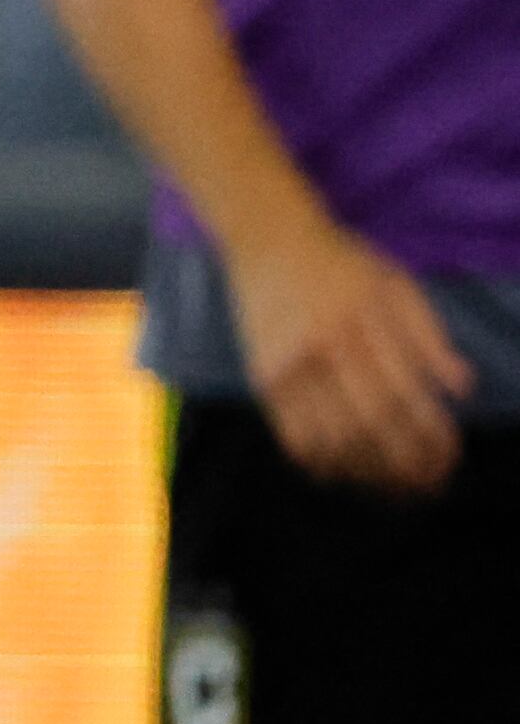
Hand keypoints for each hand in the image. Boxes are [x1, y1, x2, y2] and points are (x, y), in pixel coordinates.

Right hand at [229, 218, 470, 494]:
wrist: (267, 237)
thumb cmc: (343, 260)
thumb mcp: (398, 283)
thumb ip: (431, 335)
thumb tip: (462, 389)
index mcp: (363, 320)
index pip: (405, 395)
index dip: (430, 435)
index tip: (450, 457)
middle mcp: (324, 345)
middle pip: (371, 423)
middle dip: (405, 462)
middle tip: (427, 483)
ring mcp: (288, 363)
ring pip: (332, 437)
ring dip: (368, 470)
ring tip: (393, 485)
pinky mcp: (261, 375)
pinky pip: (292, 434)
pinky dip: (322, 461)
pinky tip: (343, 470)